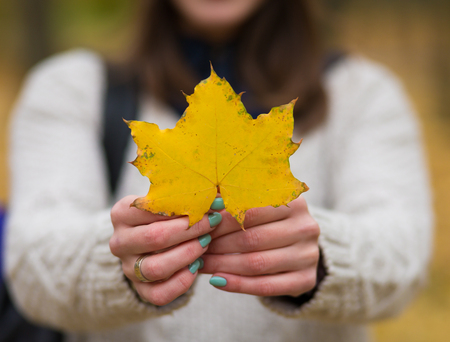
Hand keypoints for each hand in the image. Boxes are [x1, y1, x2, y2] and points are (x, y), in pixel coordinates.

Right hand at [109, 195, 221, 305]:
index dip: (184, 207)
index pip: (152, 209)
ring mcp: (127, 268)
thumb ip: (187, 197)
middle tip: (212, 223)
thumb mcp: (169, 201)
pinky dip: (182, 282)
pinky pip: (160, 294)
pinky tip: (197, 266)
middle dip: (190, 230)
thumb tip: (218, 199)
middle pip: (155, 237)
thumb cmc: (165, 215)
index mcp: (122, 213)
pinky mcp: (140, 290)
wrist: (150, 242)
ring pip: (157, 268)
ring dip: (187, 255)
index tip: (209, 205)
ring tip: (205, 243)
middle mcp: (120, 242)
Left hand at [200, 196, 319, 296]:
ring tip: (201, 264)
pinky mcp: (306, 279)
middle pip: (252, 239)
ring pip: (257, 263)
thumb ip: (234, 201)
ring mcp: (309, 255)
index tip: (199, 228)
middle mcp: (306, 227)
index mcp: (294, 201)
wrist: (297, 246)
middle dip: (219, 245)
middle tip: (197, 248)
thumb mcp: (258, 205)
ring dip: (223, 265)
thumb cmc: (269, 222)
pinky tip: (217, 281)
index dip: (221, 222)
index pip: (250, 211)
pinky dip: (238, 285)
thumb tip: (204, 204)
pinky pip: (266, 286)